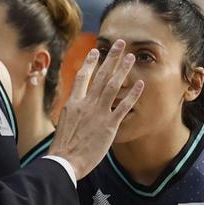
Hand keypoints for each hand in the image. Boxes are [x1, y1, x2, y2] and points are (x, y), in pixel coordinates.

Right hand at [50, 40, 142, 176]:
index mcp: (73, 103)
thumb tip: (76, 111)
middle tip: (119, 43)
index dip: (89, 62)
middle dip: (110, 57)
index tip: (95, 51)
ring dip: (123, 69)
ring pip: (112, 86)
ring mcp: (98, 113)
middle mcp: (86, 104)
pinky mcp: (108, 125)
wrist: (64, 161)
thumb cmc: (63, 148)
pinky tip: (141, 85)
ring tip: (131, 56)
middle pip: (100, 75)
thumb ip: (73, 114)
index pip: (82, 77)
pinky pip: (123, 107)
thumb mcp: (64, 124)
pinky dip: (132, 95)